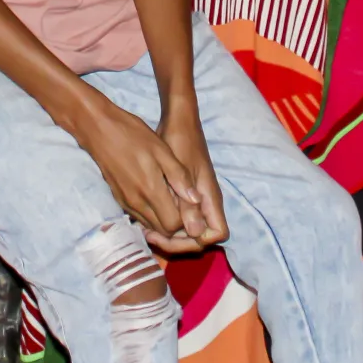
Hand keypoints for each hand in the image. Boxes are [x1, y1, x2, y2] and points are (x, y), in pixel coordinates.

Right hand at [72, 95, 203, 246]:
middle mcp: (137, 202)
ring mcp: (126, 203)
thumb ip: (179, 177)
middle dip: (176, 224)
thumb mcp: (162, 150)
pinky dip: (151, 214)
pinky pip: (139, 217)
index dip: (185, 220)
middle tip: (185, 206)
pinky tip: (156, 197)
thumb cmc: (133, 135)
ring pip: (150, 226)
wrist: (99, 130)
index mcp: (151, 190)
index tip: (191, 206)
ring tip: (173, 201)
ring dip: (163, 220)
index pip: (173, 225)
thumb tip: (196, 200)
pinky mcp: (119, 199)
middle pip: (162, 230)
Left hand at [153, 102, 229, 252]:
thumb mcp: (181, 171)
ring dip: (170, 233)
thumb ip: (188, 203)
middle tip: (151, 236)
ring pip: (190, 227)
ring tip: (145, 229)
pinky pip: (181, 215)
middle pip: (201, 236)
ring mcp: (197, 198)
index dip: (197, 242)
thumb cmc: (180, 141)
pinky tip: (147, 217)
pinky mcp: (186, 193)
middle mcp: (207, 201)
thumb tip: (195, 233)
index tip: (172, 236)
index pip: (217, 234)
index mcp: (210, 197)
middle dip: (179, 242)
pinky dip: (166, 221)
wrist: (179, 120)